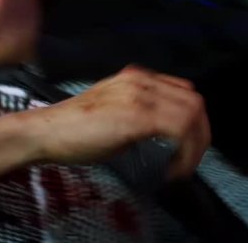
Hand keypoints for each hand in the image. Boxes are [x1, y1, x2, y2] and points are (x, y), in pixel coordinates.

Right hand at [30, 65, 210, 179]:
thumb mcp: (113, 109)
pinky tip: (172, 169)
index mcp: (136, 77)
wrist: (47, 131)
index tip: (187, 145)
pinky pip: (179, 130)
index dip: (194, 120)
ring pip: (192, 114)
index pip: (184, 91)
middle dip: (201, 134)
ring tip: (182, 167)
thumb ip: (138, 111)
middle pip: (194, 101)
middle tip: (190, 160)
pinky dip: (184, 153)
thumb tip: (161, 134)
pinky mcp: (137, 115)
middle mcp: (142, 80)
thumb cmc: (73, 127)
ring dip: (195, 146)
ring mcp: (140, 95)